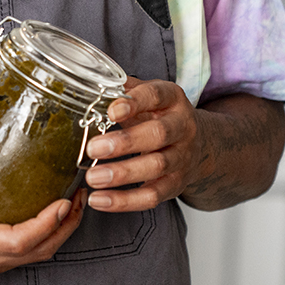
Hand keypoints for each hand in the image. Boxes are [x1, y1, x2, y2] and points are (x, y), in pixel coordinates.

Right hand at [0, 116, 85, 284]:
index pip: (20, 241)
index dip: (48, 224)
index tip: (66, 201)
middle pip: (37, 253)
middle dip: (65, 228)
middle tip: (80, 198)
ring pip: (29, 260)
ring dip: (54, 236)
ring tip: (68, 207)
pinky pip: (15, 261)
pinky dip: (36, 242)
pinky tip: (39, 219)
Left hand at [82, 77, 203, 212]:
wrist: (198, 145)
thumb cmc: (159, 116)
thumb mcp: (147, 98)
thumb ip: (123, 91)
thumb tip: (87, 84)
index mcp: (172, 99)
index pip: (157, 96)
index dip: (135, 103)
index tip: (111, 110)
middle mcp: (182, 127)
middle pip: (158, 135)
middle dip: (125, 142)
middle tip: (93, 148)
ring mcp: (181, 158)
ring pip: (156, 167)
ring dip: (122, 173)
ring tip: (92, 178)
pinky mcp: (175, 184)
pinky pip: (152, 196)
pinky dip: (125, 201)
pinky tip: (99, 200)